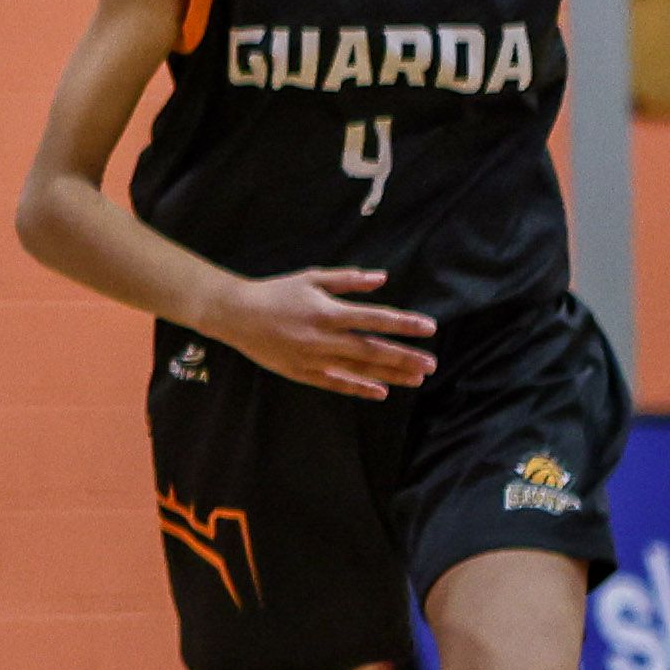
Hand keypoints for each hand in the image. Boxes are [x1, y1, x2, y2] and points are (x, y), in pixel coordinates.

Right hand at [210, 267, 436, 398]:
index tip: (429, 328)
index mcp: (328, 311)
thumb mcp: (312, 277)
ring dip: (390, 374)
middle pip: (373, 350)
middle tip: (432, 364)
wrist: (237, 315)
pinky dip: (359, 388)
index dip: (404, 324)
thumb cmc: (277, 292)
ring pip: (359, 370)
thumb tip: (382, 279)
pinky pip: (337, 384)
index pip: (375, 319)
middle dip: (405, 357)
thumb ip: (348, 280)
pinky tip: (381, 391)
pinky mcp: (302, 373)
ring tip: (416, 378)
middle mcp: (324, 338)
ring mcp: (313, 358)